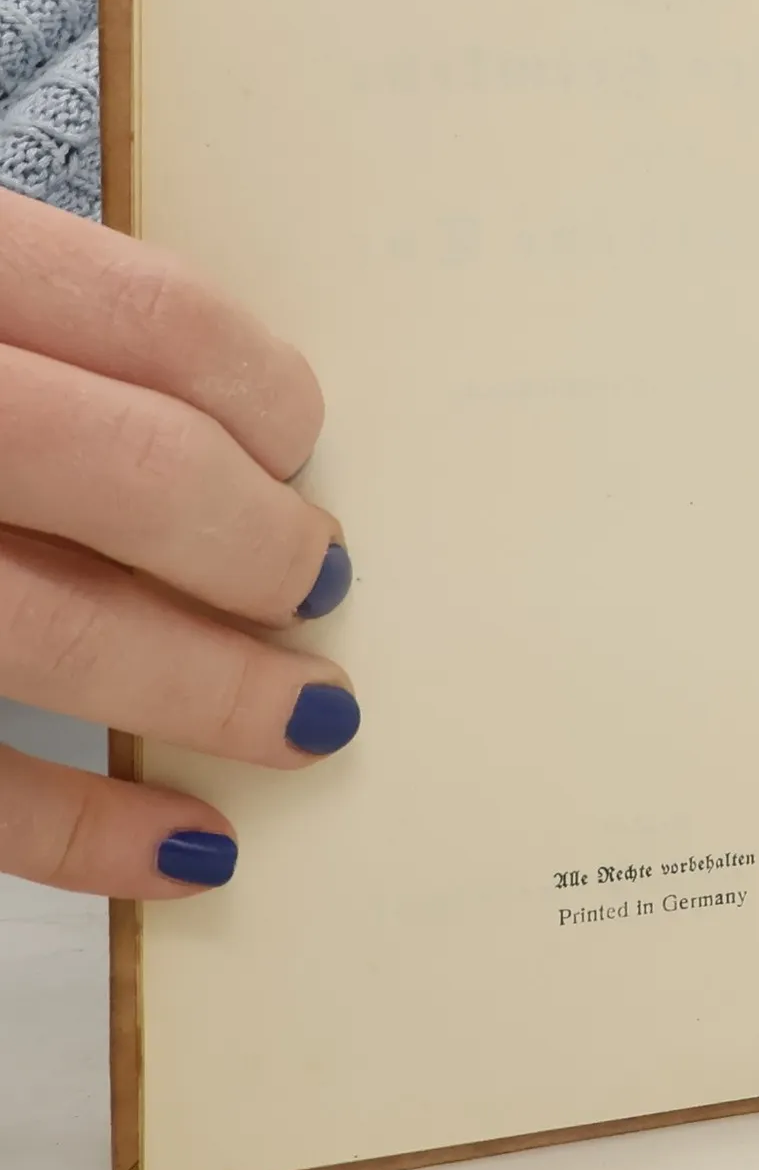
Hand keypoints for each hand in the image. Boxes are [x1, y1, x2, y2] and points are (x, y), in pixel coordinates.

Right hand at [0, 190, 356, 897]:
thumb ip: (24, 320)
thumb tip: (223, 434)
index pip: (159, 323)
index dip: (268, 396)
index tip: (301, 445)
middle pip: (135, 477)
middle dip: (259, 548)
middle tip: (318, 581)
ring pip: (55, 632)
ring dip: (213, 691)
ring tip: (308, 719)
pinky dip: (79, 830)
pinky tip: (184, 850)